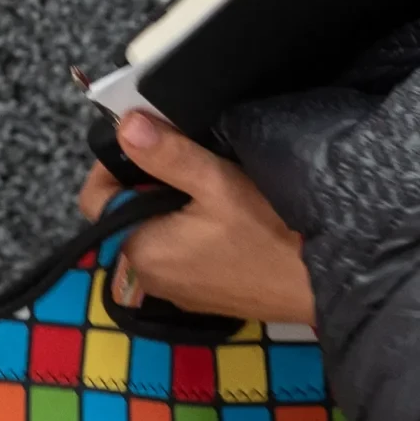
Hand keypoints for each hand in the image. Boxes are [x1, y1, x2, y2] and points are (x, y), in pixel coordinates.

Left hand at [78, 114, 315, 326]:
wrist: (322, 283)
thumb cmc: (269, 234)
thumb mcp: (217, 183)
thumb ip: (167, 154)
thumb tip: (125, 125)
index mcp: (138, 249)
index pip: (97, 198)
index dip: (115, 162)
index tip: (147, 138)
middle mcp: (146, 276)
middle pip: (126, 213)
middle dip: (148, 181)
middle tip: (189, 157)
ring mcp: (174, 290)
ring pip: (154, 231)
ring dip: (171, 205)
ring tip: (210, 183)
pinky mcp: (200, 296)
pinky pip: (178, 252)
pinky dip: (190, 230)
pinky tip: (226, 217)